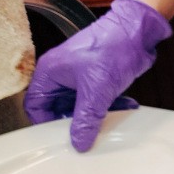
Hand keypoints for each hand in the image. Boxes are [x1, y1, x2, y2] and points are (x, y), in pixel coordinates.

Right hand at [24, 0, 171, 151]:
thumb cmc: (112, 47)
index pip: (36, 105)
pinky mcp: (98, 78)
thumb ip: (86, 119)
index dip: (46, 123)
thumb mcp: (97, 91)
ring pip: (81, 106)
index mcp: (50, 72)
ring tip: (113, 118)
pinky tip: (127, 106)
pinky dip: (111, 106)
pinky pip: (98, 100)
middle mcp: (61, 74)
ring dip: (98, 115)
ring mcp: (80, 76)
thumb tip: (79, 142)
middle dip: (77, 122)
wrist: (137, 32)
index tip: (63, 137)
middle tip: (90, 134)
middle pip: (59, 109)